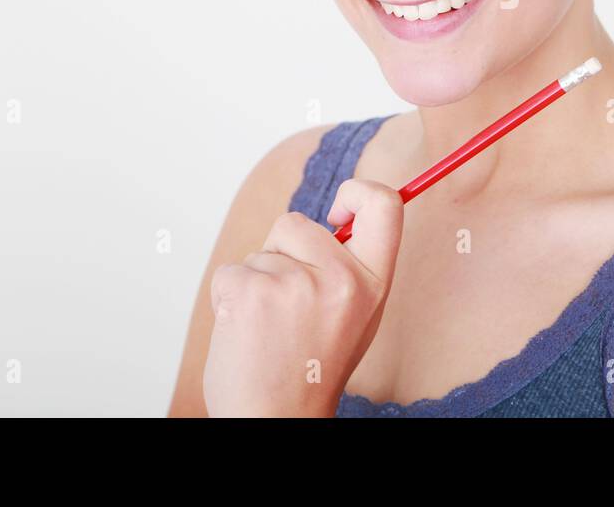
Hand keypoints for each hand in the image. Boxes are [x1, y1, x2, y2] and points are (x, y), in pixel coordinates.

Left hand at [202, 178, 403, 416]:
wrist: (277, 420)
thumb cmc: (312, 369)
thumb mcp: (354, 317)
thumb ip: (349, 268)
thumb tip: (338, 218)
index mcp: (373, 283)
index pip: (384, 205)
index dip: (357, 193)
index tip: (336, 213)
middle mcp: (341, 279)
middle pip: (298, 224)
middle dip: (281, 253)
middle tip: (287, 306)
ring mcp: (294, 284)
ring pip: (260, 253)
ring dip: (255, 282)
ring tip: (268, 329)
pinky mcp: (250, 292)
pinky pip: (231, 272)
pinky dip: (229, 298)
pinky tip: (245, 332)